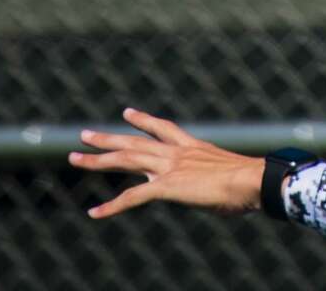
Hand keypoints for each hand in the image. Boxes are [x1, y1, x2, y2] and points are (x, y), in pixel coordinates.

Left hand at [69, 107, 264, 218]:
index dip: (142, 120)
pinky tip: (93, 213)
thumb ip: (213, 177)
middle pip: (134, 141)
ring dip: (97, 160)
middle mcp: (176, 152)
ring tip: (74, 158)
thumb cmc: (248, 180)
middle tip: (84, 134)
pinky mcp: (167, 187)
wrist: (251, 179)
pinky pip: (132, 197)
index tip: (126, 112)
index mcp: (192, 146)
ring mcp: (169, 167)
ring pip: (125, 159)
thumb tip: (220, 187)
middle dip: (107, 137)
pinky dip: (111, 206)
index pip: (162, 128)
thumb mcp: (226, 173)